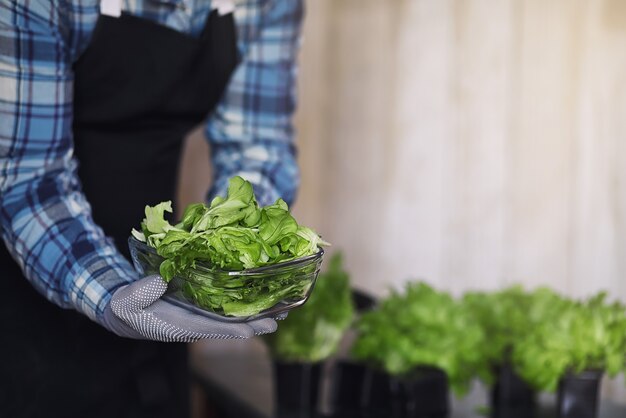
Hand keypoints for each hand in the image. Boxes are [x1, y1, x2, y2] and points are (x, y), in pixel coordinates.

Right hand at [102, 275, 277, 341]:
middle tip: (279, 318)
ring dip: (256, 313)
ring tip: (282, 309)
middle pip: (230, 325)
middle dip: (254, 323)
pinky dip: (246, 302)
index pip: (209, 329)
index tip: (250, 329)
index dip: (230, 329)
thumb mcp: (126, 302)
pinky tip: (263, 297)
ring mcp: (201, 313)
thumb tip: (160, 281)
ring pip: (233, 315)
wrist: (126, 309)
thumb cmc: (126, 308)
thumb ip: (140, 293)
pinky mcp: (202, 304)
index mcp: (179, 326)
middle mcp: (196, 322)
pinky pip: (227, 305)